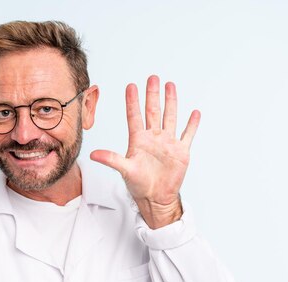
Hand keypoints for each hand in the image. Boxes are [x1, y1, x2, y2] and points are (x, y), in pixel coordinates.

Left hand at [90, 75, 199, 228]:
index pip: (135, 116)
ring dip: (171, 102)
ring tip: (170, 85)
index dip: (133, 101)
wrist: (156, 198)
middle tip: (153, 77)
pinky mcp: (181, 151)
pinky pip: (187, 134)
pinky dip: (192, 124)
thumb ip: (111, 159)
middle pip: (153, 111)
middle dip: (153, 94)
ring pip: (170, 117)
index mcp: (138, 140)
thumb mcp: (124, 170)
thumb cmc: (139, 185)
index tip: (131, 86)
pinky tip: (194, 113)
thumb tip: (93, 155)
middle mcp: (153, 138)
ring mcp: (168, 143)